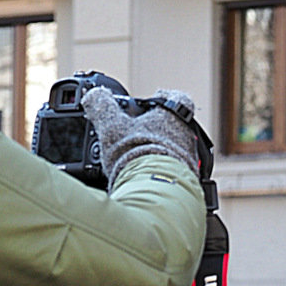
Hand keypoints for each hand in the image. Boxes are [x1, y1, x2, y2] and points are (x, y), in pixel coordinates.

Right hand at [81, 87, 197, 189]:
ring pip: (175, 149)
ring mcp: (190, 160)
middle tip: (137, 133)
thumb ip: (102, 106)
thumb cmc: (136, 155)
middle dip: (156, 129)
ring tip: (137, 157)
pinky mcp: (187, 180)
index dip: (164, 97)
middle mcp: (187, 137)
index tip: (154, 100)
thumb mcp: (111, 126)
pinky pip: (175, 171)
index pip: (178, 98)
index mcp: (174, 117)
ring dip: (159, 151)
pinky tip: (144, 175)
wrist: (154, 190)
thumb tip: (95, 95)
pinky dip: (161, 170)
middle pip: (175, 126)